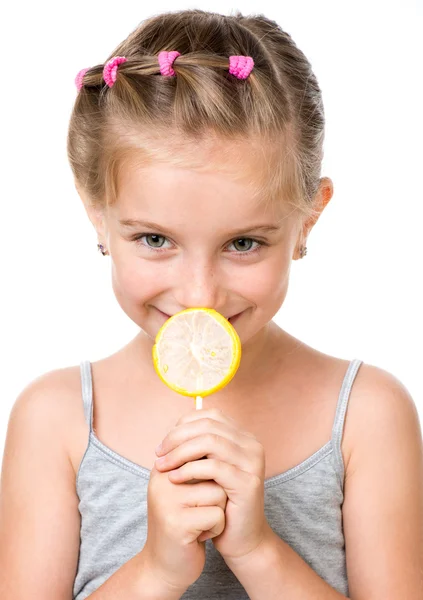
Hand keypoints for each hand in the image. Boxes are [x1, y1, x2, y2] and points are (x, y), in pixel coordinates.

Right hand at [142, 460, 226, 590]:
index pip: (201, 452)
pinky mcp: (177, 524)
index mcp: (163, 468)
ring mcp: (167, 501)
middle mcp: (161, 480)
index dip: (214, 475)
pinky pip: (217, 515)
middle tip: (201, 510)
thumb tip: (221, 441)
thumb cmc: (183, 523)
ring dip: (218, 511)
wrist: (165, 567)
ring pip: (219, 493)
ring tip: (199, 523)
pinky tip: (200, 536)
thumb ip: (197, 465)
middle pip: (214, 470)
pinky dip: (217, 528)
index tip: (205, 494)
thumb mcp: (186, 489)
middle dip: (217, 492)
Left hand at [154, 407, 272, 563]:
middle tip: (158, 454)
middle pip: (208, 426)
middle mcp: (252, 445)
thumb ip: (197, 448)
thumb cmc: (219, 502)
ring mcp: (252, 462)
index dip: (184, 424)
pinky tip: (175, 479)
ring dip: (180, 452)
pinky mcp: (248, 482)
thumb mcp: (207, 469)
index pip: (211, 415)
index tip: (163, 444)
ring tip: (162, 466)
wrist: (241, 538)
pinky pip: (214, 467)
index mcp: (243, 437)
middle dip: (177, 437)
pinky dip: (189, 470)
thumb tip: (171, 430)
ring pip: (210, 442)